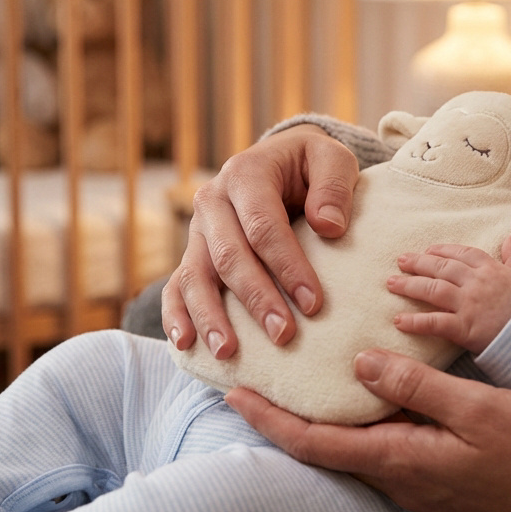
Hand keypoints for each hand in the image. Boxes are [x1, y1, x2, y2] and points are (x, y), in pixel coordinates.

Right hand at [162, 124, 359, 358]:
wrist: (282, 162)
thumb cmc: (311, 166)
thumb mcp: (333, 159)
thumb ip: (334, 187)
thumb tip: (328, 227)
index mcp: (246, 174)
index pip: (263, 226)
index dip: (287, 266)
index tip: (314, 304)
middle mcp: (213, 201)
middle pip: (229, 255)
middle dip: (255, 298)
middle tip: (283, 335)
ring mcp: (198, 230)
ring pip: (196, 275)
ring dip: (211, 316)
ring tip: (228, 351)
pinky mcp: (193, 253)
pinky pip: (176, 285)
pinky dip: (176, 315)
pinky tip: (186, 344)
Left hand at [225, 349, 510, 511]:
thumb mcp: (478, 408)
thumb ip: (415, 386)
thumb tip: (360, 362)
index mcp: (403, 462)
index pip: (315, 444)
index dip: (271, 419)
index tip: (234, 394)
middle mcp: (403, 478)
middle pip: (326, 449)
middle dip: (285, 418)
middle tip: (256, 380)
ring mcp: (422, 481)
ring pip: (354, 447)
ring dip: (321, 419)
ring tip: (298, 381)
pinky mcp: (440, 476)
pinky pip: (384, 446)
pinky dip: (360, 421)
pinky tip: (364, 393)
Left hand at [388, 235, 510, 353]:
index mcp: (492, 269)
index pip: (462, 254)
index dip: (443, 251)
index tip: (428, 250)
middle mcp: (477, 282)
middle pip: (442, 267)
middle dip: (418, 263)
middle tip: (400, 261)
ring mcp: (470, 304)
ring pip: (433, 289)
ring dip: (409, 286)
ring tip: (391, 284)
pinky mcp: (465, 327)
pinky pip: (435, 322)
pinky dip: (415, 321)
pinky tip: (398, 321)